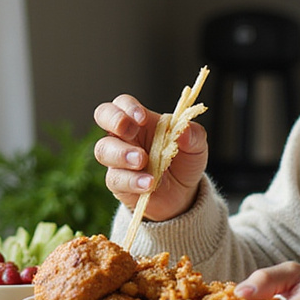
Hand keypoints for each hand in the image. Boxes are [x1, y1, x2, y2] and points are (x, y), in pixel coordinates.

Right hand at [92, 94, 208, 221]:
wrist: (182, 196)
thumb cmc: (184, 163)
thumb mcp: (196, 147)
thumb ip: (194, 135)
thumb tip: (184, 130)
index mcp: (141, 121)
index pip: (123, 103)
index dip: (128, 107)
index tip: (143, 118)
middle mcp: (125, 136)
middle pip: (103, 116)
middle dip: (113, 120)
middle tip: (130, 132)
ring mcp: (118, 159)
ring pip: (103, 149)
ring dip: (122, 154)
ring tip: (143, 161)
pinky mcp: (118, 183)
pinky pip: (115, 178)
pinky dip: (132, 180)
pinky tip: (149, 183)